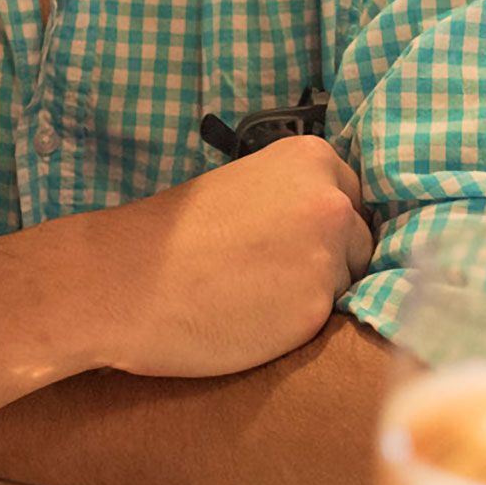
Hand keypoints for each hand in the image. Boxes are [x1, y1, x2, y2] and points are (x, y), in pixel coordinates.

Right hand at [67, 133, 370, 378]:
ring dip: (314, 296)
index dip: (320, 228)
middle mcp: (331, 201)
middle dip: (326, 263)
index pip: (352, 200)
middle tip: (263, 274)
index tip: (284, 243)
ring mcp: (327, 256)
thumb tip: (336, 227)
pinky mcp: (315, 309)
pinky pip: (325, 322)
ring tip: (254, 296)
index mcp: (312, 158)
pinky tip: (253, 319)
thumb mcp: (249, 187)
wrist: (127, 278)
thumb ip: (296, 198)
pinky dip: (296, 326)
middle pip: (358, 243)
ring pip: (346, 285)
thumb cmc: (177, 234)